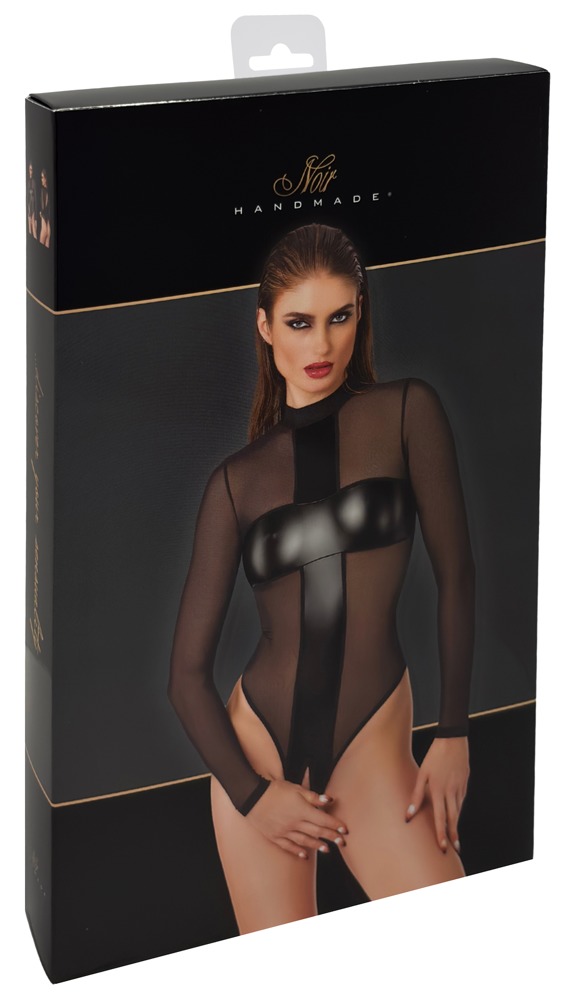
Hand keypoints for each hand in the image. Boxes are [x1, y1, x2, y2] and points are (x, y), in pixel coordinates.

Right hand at [246, 778, 347, 859]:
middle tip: (341, 843)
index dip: (335, 825)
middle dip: (331, 837)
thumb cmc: (274, 790)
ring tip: (327, 849)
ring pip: (304, 841)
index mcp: (302, 810)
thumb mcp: (295, 788)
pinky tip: (304, 855)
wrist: (251, 796)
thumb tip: (329, 800)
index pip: (323, 819)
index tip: (344, 830)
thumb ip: (312, 796)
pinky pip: (288, 846)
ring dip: (317, 845)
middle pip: (317, 831)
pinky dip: (297, 851)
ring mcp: (284, 832)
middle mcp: (295, 823)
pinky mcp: (275, 836)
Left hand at [405, 737, 468, 853]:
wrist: (453, 740)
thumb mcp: (422, 773)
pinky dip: (458, 809)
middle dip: (453, 835)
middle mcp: (451, 792)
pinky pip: (461, 800)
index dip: (441, 834)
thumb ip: (416, 795)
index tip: (443, 848)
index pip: (440, 817)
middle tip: (454, 850)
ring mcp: (460, 788)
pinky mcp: (465, 783)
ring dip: (456, 824)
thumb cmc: (434, 755)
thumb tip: (408, 814)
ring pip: (458, 810)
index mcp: (439, 790)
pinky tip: (455, 814)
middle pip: (453, 818)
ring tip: (455, 838)